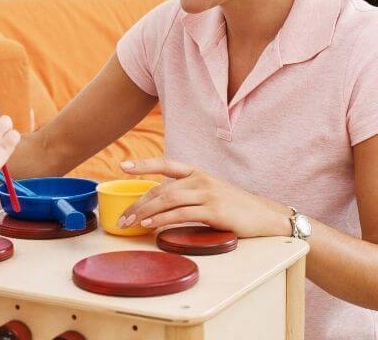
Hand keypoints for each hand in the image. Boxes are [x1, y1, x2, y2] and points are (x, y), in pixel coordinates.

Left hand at [117, 157, 292, 237]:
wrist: (266, 216)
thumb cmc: (234, 206)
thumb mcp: (209, 192)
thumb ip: (186, 192)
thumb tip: (157, 203)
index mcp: (197, 173)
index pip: (165, 164)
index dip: (143, 164)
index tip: (122, 166)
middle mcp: (200, 179)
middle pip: (160, 189)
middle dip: (138, 203)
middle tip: (123, 218)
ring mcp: (207, 193)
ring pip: (167, 200)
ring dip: (146, 213)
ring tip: (131, 223)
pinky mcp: (214, 210)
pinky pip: (181, 214)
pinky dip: (163, 219)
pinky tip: (151, 225)